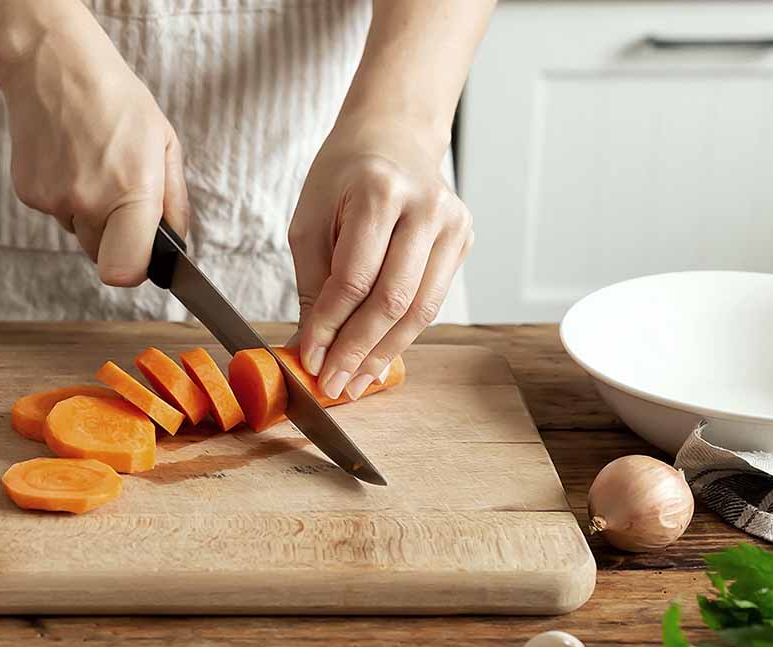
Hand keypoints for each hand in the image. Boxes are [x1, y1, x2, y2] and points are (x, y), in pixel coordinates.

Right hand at [0, 25, 188, 285]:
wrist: (54, 66)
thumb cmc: (115, 99)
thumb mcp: (164, 142)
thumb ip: (174, 201)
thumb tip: (175, 242)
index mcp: (132, 191)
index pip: (125, 271)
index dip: (135, 270)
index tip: (140, 256)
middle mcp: (89, 201)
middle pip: (103, 256)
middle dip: (115, 235)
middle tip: (118, 191)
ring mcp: (53, 200)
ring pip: (78, 233)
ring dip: (88, 213)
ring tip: (91, 164)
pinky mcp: (28, 194)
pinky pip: (55, 213)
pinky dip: (63, 196)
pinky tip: (68, 159)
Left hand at [288, 118, 472, 399]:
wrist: (393, 135)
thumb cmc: (343, 176)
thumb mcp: (310, 219)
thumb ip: (313, 284)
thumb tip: (313, 347)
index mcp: (380, 192)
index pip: (354, 278)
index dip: (330, 326)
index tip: (309, 360)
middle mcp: (426, 206)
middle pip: (392, 299)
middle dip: (357, 350)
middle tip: (333, 385)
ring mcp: (453, 223)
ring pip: (420, 309)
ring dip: (384, 353)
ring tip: (354, 383)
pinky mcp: (463, 240)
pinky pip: (431, 301)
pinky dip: (402, 334)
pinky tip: (378, 357)